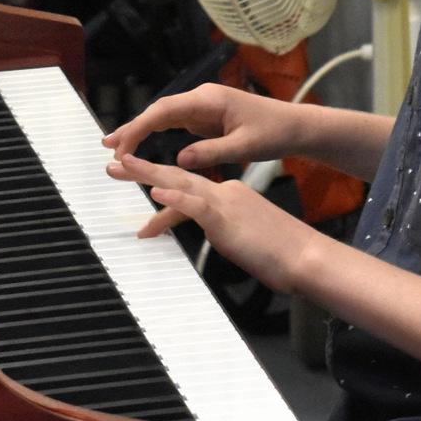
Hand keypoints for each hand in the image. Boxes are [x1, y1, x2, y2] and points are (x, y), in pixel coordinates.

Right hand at [101, 81, 304, 172]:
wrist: (294, 126)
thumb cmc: (273, 133)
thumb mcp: (244, 146)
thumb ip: (212, 152)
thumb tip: (180, 159)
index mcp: (208, 99)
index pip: (164, 111)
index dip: (140, 128)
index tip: (122, 146)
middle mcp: (201, 98)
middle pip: (158, 111)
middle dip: (132, 128)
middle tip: (108, 147)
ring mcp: (203, 107)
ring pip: (164, 117)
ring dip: (141, 131)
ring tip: (116, 147)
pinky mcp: (206, 117)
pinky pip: (174, 124)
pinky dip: (156, 133)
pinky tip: (142, 145)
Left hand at [107, 151, 319, 292]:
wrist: (305, 255)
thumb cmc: (283, 251)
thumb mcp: (247, 238)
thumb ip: (230, 232)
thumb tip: (223, 238)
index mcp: (229, 196)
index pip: (188, 190)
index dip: (160, 184)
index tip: (140, 185)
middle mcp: (224, 194)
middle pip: (176, 178)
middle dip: (143, 171)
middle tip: (115, 165)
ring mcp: (225, 204)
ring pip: (180, 184)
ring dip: (148, 175)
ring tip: (122, 168)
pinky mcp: (227, 219)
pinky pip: (196, 206)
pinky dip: (175, 199)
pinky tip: (156, 195)